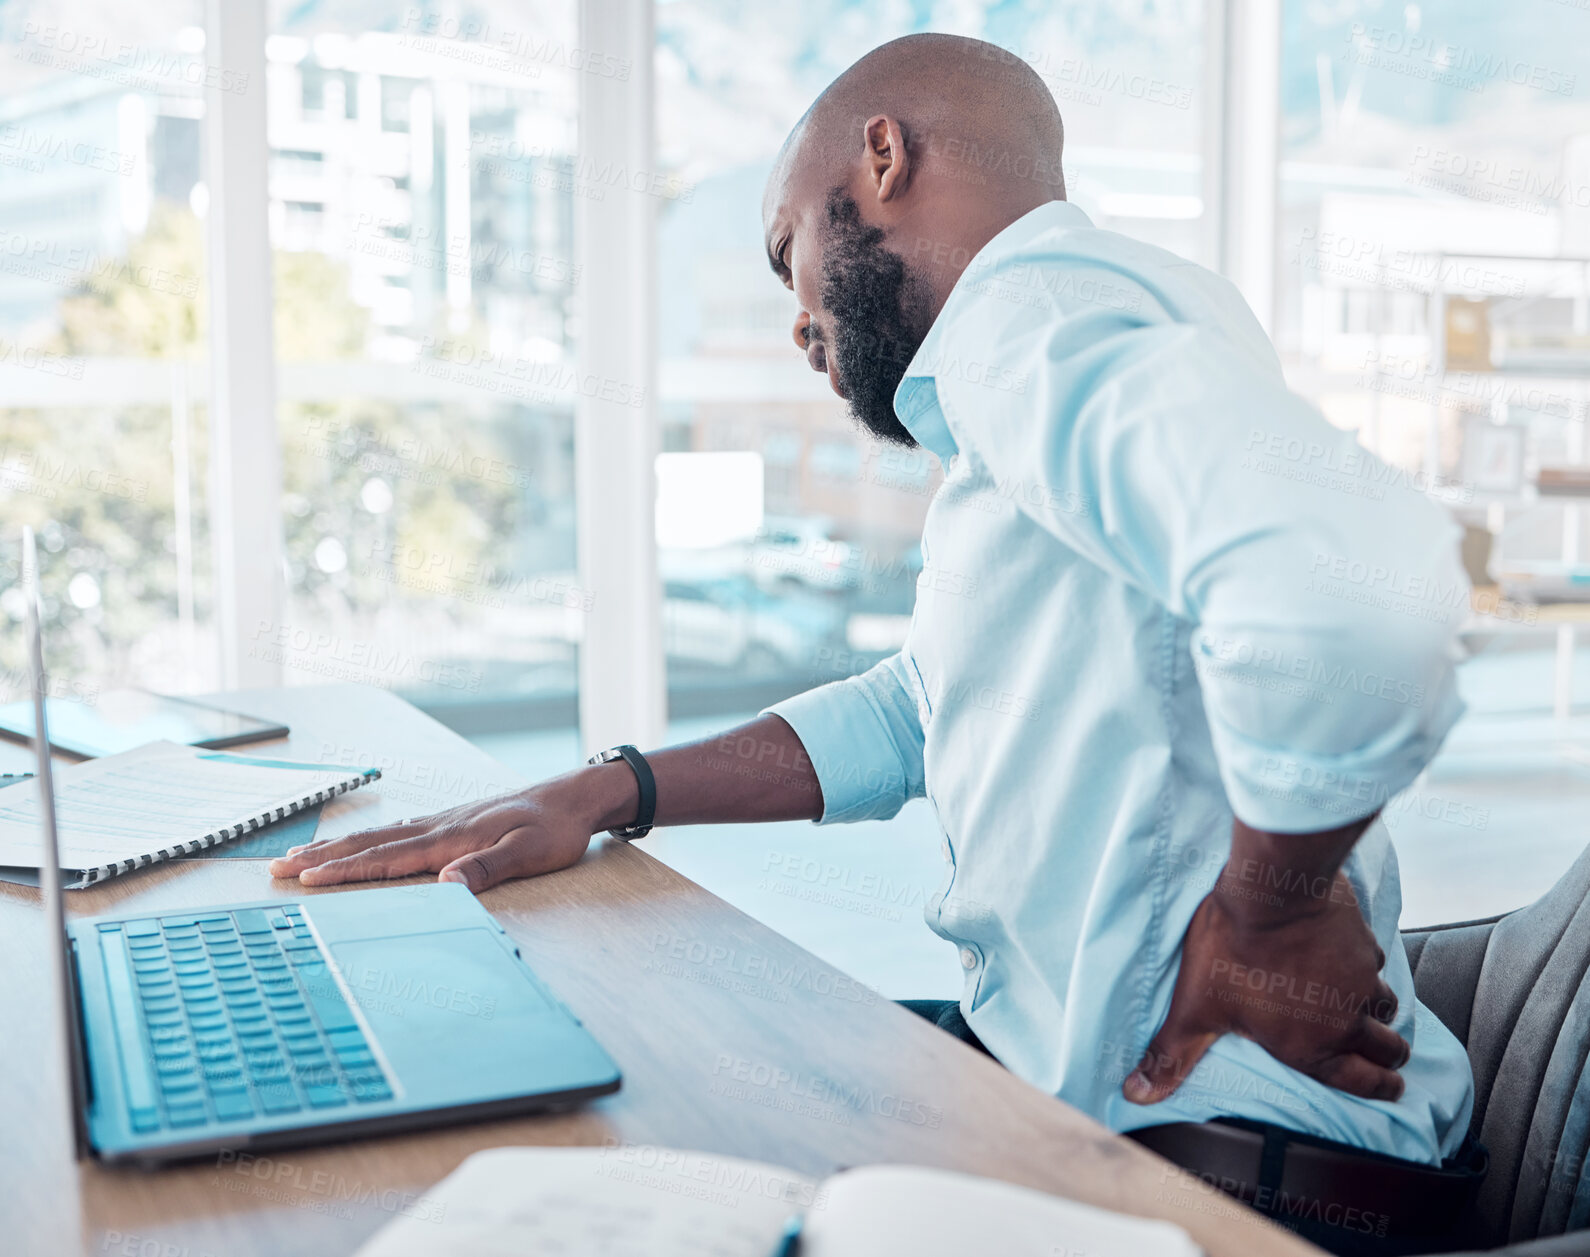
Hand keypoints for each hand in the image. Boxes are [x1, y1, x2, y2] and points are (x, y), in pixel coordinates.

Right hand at [268, 765, 636, 891]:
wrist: (575, 797)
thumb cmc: (556, 828)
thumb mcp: (531, 853)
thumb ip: (488, 867)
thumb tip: (447, 885)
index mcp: (451, 838)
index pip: (387, 858)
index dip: (345, 870)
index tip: (305, 879)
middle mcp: (440, 827)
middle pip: (371, 843)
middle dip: (323, 857)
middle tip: (277, 867)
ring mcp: (444, 822)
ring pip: (380, 835)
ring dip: (339, 846)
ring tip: (302, 855)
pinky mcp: (453, 821)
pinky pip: (399, 831)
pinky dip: (369, 839)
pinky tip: (362, 843)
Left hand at [1123, 868, 1408, 1105]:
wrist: (1270, 889)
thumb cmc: (1232, 949)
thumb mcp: (1195, 1008)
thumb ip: (1171, 1056)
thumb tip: (1138, 1094)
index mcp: (1312, 1047)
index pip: (1363, 1083)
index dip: (1381, 1089)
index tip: (1393, 1089)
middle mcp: (1345, 1019)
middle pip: (1388, 1049)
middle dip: (1388, 1056)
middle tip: (1386, 1055)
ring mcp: (1361, 978)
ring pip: (1385, 1004)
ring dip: (1378, 1009)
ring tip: (1363, 1004)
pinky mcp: (1364, 940)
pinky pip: (1375, 959)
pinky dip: (1366, 962)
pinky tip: (1347, 954)